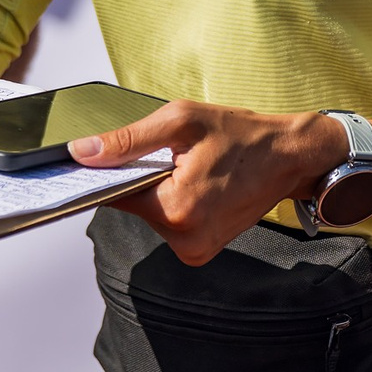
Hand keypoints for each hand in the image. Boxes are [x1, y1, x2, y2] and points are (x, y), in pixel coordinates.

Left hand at [70, 100, 342, 266]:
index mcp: (176, 209)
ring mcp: (196, 250)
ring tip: (189, 168)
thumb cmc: (240, 134)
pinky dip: (174, 202)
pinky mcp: (202, 250)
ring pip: (151, 214)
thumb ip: (127, 140)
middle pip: (134, 205)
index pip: (114, 194)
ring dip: (158, 190)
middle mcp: (185, 239)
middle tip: (169, 154)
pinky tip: (196, 183)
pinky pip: (170, 223)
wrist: (288, 156)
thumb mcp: (180, 121)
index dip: (104, 172)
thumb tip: (83, 152)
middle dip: (140, 177)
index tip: (96, 158)